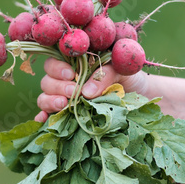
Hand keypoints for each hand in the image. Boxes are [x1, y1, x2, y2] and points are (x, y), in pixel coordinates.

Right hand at [34, 57, 149, 121]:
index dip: (58, 68)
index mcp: (76, 64)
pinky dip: (43, 117)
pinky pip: (48, 115)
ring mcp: (64, 98)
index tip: (71, 74)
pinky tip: (44, 121)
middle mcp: (66, 80)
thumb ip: (105, 75)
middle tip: (74, 92)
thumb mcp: (121, 70)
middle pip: (48, 80)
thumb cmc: (129, 78)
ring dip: (50, 101)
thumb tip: (86, 92)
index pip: (55, 62)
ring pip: (44, 96)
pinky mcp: (66, 114)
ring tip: (64, 105)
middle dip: (58, 86)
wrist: (141, 96)